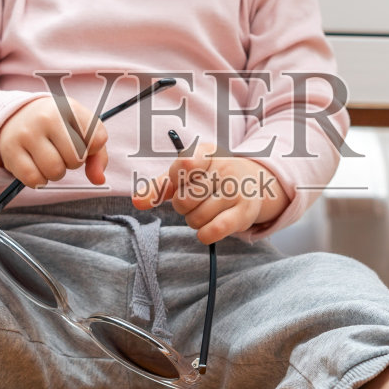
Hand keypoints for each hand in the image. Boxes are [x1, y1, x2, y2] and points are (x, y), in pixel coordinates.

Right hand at [0, 97, 108, 187]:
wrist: (14, 115)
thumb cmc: (55, 126)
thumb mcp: (79, 129)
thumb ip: (97, 155)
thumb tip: (99, 180)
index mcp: (69, 108)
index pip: (97, 140)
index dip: (92, 149)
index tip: (81, 142)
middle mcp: (47, 117)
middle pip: (76, 159)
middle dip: (73, 162)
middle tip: (62, 152)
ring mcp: (27, 133)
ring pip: (55, 171)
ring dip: (56, 173)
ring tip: (49, 160)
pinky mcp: (11, 150)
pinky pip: (34, 179)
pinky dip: (39, 180)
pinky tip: (36, 167)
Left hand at [134, 147, 288, 243]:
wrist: (251, 183)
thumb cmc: (209, 179)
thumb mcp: (185, 176)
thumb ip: (159, 187)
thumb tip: (138, 202)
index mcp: (208, 153)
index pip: (184, 165)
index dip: (175, 179)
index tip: (181, 181)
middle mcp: (225, 168)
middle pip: (185, 199)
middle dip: (182, 205)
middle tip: (192, 201)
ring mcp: (237, 190)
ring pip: (197, 218)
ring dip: (194, 220)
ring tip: (203, 211)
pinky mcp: (245, 212)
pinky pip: (214, 230)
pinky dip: (204, 234)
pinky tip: (207, 229)